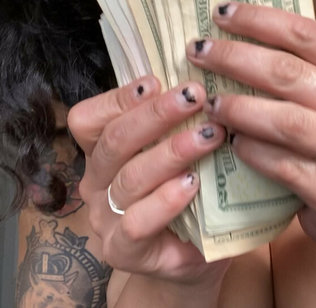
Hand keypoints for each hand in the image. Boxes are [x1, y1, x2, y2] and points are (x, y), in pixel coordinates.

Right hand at [67, 77, 228, 283]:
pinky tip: (192, 184)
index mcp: (101, 152)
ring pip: (130, 178)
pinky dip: (165, 200)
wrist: (193, 252)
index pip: (89, 119)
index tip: (156, 81)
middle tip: (194, 96)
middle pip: (114, 141)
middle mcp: (96, 182)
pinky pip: (137, 223)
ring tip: (209, 136)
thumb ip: (173, 122)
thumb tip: (198, 83)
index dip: (118, 98)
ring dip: (172, 152)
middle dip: (157, 114)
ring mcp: (105, 218)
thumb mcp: (174, 149)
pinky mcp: (122, 251)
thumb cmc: (184, 189)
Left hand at [186, 2, 315, 257]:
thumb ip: (302, 70)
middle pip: (291, 73)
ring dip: (240, 108)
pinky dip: (252, 150)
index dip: (261, 20)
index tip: (221, 13)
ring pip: (288, 121)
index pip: (309, 35)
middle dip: (236, 58)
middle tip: (198, 52)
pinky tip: (231, 141)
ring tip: (209, 102)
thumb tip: (235, 35)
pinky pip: (286, 166)